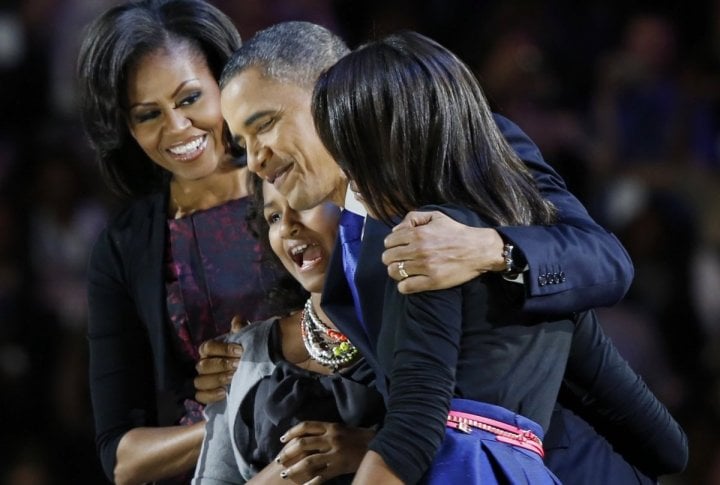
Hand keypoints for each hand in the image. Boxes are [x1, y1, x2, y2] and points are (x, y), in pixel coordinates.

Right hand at [194, 315, 246, 403]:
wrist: (253, 369)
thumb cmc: (245, 353)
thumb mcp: (245, 339)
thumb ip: (240, 329)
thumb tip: (237, 320)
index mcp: (209, 350)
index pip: (207, 347)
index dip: (223, 349)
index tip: (240, 351)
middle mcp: (204, 365)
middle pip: (203, 366)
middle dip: (222, 365)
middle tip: (238, 365)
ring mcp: (204, 380)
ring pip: (200, 381)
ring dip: (217, 379)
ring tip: (233, 378)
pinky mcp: (207, 395)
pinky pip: (201, 397)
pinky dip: (210, 395)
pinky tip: (224, 392)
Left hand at [275, 421, 374, 483]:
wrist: (378, 445)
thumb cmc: (357, 437)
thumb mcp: (340, 429)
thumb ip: (324, 431)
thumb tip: (305, 435)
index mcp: (330, 426)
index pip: (306, 426)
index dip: (291, 432)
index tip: (282, 440)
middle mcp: (331, 438)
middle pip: (303, 443)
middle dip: (288, 452)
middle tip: (279, 459)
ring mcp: (335, 453)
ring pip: (309, 461)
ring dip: (294, 469)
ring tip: (285, 474)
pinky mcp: (339, 467)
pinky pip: (321, 476)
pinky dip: (311, 482)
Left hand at [382, 210, 505, 293]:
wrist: (479, 249)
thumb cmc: (456, 232)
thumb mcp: (436, 217)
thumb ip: (413, 218)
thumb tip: (395, 230)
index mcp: (418, 233)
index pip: (389, 242)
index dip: (391, 245)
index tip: (397, 248)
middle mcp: (418, 249)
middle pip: (388, 258)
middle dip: (391, 259)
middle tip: (400, 260)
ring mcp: (425, 266)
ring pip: (394, 272)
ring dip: (396, 272)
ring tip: (404, 271)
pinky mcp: (432, 281)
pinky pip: (405, 287)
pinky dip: (403, 286)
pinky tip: (409, 282)